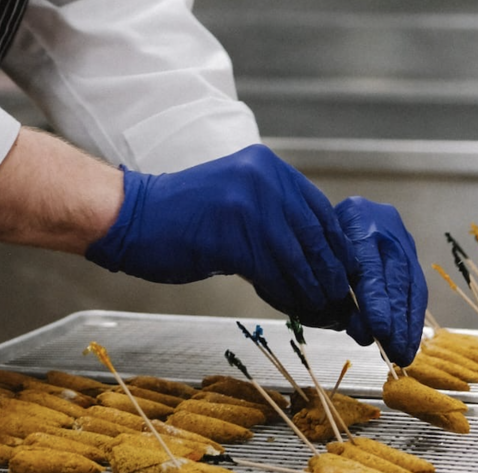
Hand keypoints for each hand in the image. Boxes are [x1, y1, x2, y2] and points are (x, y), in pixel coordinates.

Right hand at [85, 144, 353, 326]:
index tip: (343, 274)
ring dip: (311, 292)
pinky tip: (289, 308)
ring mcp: (248, 205)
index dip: (335, 247)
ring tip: (318, 311)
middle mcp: (262, 177)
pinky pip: (274, 276)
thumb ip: (275, 215)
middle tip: (337, 302)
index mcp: (266, 164)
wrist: (135, 216)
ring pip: (298, 260)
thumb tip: (319, 257)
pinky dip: (286, 298)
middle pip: (315, 236)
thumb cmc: (183, 214)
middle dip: (329, 275)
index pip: (320, 209)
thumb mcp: (237, 198)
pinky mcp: (233, 237)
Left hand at [335, 195, 426, 365]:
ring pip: (410, 281)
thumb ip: (338, 297)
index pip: (369, 264)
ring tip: (405, 352)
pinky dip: (413, 316)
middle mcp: (382, 223)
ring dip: (409, 322)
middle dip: (396, 317)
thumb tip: (363, 334)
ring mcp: (398, 234)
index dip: (377, 300)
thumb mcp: (322, 263)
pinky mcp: (409, 248)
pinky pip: (416, 285)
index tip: (379, 330)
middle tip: (395, 349)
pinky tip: (410, 340)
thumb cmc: (322, 242)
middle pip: (395, 274)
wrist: (338, 215)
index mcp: (355, 218)